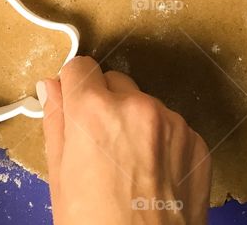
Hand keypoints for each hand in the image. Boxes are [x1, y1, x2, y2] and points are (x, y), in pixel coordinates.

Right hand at [38, 57, 211, 223]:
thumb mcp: (59, 178)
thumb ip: (56, 123)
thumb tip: (50, 88)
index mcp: (94, 111)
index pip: (80, 67)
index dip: (73, 88)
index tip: (74, 105)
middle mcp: (137, 106)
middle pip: (114, 83)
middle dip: (105, 105)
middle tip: (99, 147)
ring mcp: (172, 123)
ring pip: (145, 105)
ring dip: (135, 124)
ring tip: (129, 170)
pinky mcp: (196, 141)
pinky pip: (172, 128)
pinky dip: (161, 144)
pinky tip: (152, 178)